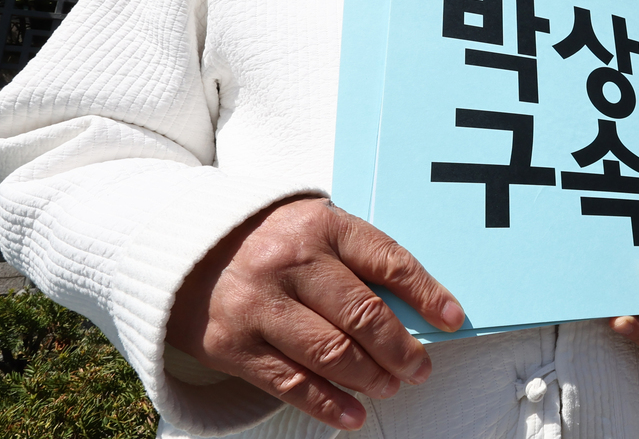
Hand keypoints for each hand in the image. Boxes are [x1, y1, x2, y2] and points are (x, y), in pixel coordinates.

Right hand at [166, 196, 463, 430]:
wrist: (187, 251)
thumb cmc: (273, 241)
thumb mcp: (318, 229)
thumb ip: (360, 260)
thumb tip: (419, 310)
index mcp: (321, 225)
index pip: (388, 262)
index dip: (427, 294)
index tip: (452, 319)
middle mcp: (288, 261)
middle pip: (363, 314)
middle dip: (401, 349)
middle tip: (421, 367)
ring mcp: (257, 304)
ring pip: (331, 353)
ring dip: (371, 377)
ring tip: (393, 385)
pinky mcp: (231, 343)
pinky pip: (290, 382)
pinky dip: (328, 404)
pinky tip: (353, 413)